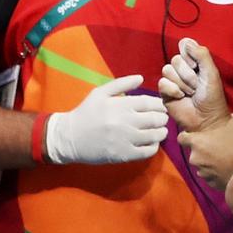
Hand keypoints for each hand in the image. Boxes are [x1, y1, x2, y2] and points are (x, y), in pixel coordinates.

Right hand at [45, 75, 167, 163]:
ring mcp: (125, 139)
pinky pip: (147, 151)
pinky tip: (152, 143)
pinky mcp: (124, 155)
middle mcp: (126, 122)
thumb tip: (141, 78)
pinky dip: (154, 146)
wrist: (69, 138)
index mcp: (121, 105)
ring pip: (155, 135)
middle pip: (156, 119)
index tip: (161, 107)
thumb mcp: (100, 93)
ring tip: (160, 130)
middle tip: (162, 118)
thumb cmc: (86, 112)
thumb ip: (122, 83)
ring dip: (162, 132)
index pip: (151, 103)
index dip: (160, 105)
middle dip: (163, 118)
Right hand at [159, 38, 229, 131]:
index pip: (184, 45)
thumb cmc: (212, 97)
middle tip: (197, 86)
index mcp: (195, 61)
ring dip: (182, 83)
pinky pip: (162, 82)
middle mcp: (182, 69)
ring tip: (190, 93)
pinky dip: (173, 90)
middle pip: (176, 59)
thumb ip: (202, 55)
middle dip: (188, 74)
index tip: (197, 66)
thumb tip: (186, 42)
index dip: (189, 55)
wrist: (206, 119)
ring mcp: (173, 80)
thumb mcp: (211, 73)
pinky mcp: (165, 92)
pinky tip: (181, 97)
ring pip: (167, 70)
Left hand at [178, 113, 232, 190]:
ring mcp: (203, 173)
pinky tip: (227, 167)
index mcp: (196, 142)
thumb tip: (228, 116)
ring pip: (202, 164)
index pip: (181, 137)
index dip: (188, 135)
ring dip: (209, 161)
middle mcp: (195, 158)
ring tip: (224, 157)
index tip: (197, 133)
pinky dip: (216, 172)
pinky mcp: (211, 184)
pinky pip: (210, 176)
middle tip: (217, 144)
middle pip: (193, 151)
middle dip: (202, 148)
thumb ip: (226, 118)